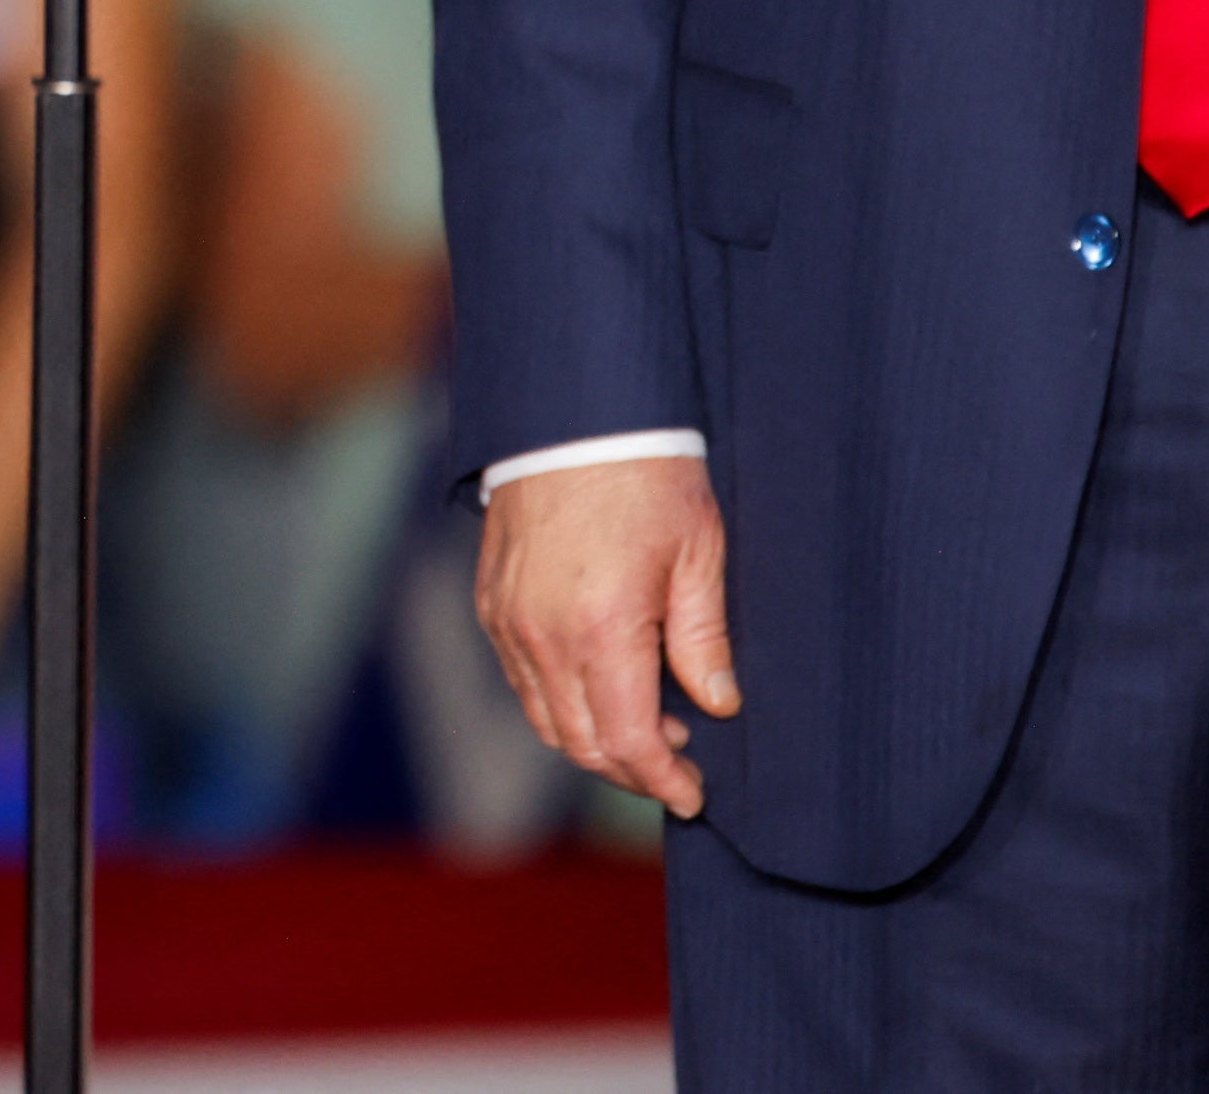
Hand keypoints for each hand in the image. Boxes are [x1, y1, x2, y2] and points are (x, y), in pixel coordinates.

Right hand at [476, 454, 736, 816]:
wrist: (572, 414)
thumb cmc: (644, 476)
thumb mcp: (698, 553)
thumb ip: (704, 639)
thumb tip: (717, 704)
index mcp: (602, 628)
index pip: (627, 741)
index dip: (662, 781)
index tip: (692, 795)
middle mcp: (544, 635)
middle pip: (581, 743)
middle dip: (631, 770)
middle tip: (677, 765)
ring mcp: (508, 620)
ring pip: (545, 719)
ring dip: (594, 741)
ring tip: (646, 726)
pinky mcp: (490, 602)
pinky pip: (521, 680)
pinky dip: (559, 703)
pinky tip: (599, 684)